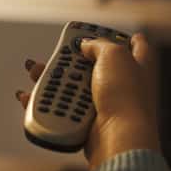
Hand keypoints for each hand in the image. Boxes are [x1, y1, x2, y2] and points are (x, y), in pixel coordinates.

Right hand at [16, 33, 159, 170]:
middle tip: (57, 54)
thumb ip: (99, 44)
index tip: (98, 32)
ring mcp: (106, 105)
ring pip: (73, 88)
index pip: (135, 45)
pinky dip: (46, 104)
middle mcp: (124, 85)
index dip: (117, 36)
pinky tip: (32, 96)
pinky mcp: (90, 124)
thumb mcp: (114, 55)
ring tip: (36, 72)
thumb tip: (86, 45)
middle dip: (71, 59)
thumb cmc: (126, 98)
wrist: (118, 137)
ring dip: (52, 80)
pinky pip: (63, 110)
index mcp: (138, 66)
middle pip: (93, 66)